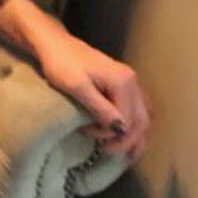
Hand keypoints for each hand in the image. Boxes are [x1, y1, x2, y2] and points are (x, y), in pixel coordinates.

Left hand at [34, 27, 150, 159]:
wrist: (53, 44)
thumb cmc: (60, 64)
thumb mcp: (77, 87)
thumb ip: (100, 108)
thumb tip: (120, 128)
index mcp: (123, 82)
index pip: (128, 119)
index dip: (112, 135)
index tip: (90, 136)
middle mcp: (131, 81)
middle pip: (141, 119)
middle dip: (128, 140)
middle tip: (109, 154)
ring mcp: (129, 81)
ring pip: (143, 114)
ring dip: (136, 135)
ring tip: (128, 154)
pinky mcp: (121, 82)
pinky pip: (137, 107)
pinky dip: (135, 123)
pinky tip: (128, 133)